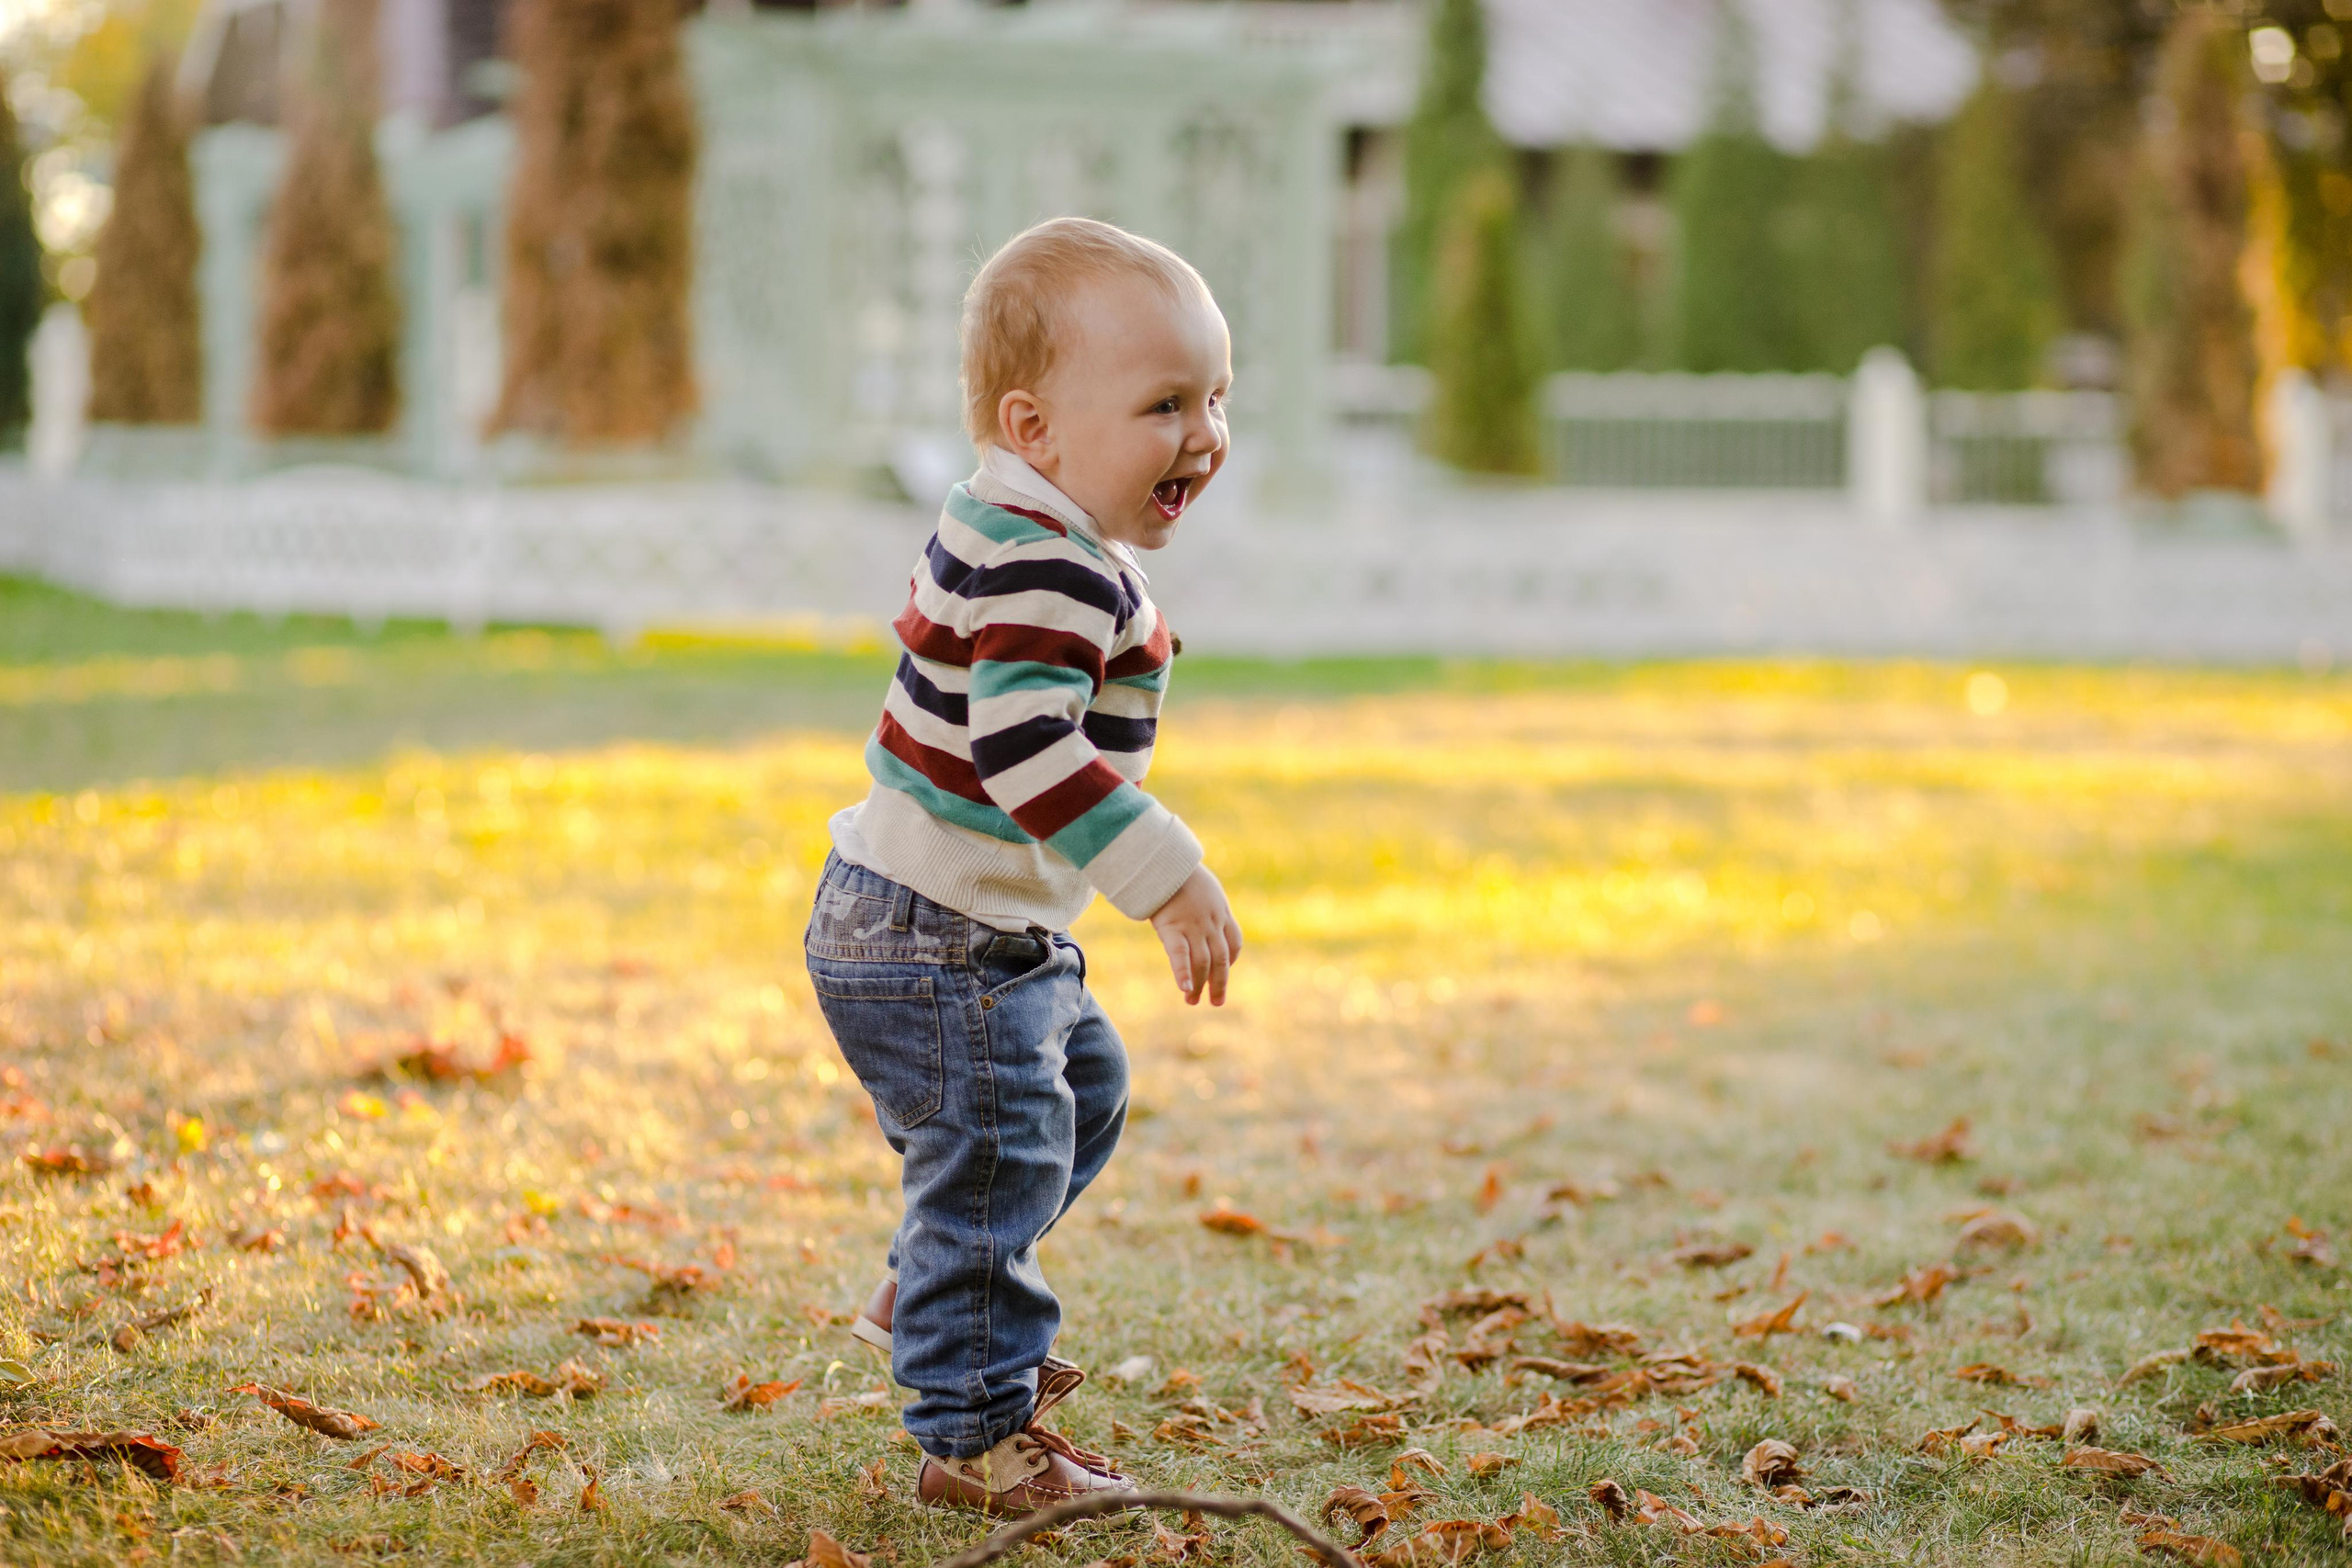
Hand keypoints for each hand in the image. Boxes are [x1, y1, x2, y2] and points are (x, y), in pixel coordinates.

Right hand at [1149, 864, 1243, 1005]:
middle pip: (1221, 959)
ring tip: (1193, 1001)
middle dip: (1219, 983)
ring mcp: (1194, 927)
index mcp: (1221, 911)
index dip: (1231, 960)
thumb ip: (1205, 899)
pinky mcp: (1173, 929)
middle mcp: (1211, 923)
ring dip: (1200, 985)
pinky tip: (1185, 988)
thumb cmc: (1178, 870)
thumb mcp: (1202, 883)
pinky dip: (1184, 973)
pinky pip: (1181, 956)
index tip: (1224, 971)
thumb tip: (1197, 903)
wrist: (1164, 861)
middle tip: (1216, 1002)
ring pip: (1203, 963)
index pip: (1234, 942)